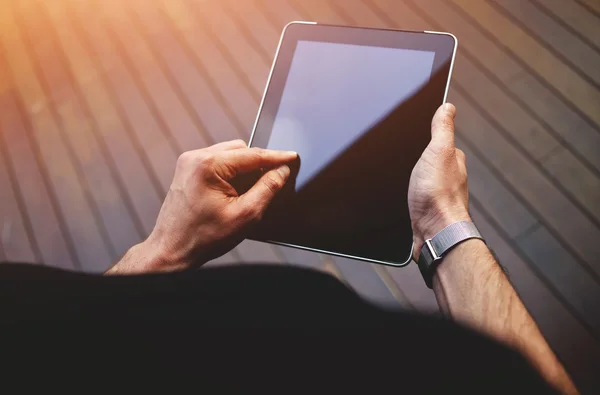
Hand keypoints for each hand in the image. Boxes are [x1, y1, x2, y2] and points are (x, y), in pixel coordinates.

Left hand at [107, 140, 296, 273]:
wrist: (171, 250)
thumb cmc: (202, 238)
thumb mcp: (245, 215)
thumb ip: (267, 189)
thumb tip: (281, 171)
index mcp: (208, 165)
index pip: (252, 154)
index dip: (276, 156)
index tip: (292, 156)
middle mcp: (195, 158)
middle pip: (240, 150)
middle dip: (259, 163)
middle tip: (275, 178)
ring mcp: (188, 163)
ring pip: (229, 155)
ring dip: (245, 168)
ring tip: (253, 189)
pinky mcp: (187, 171)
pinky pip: (217, 163)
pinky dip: (231, 172)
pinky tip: (236, 190)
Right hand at [408, 103, 470, 259]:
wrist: (434, 232)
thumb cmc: (438, 196)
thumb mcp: (438, 151)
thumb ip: (442, 128)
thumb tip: (448, 107)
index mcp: (454, 162)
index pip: (446, 143)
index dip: (434, 138)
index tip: (425, 133)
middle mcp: (451, 179)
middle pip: (436, 163)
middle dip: (425, 161)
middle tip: (413, 157)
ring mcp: (440, 197)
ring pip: (429, 183)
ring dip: (420, 181)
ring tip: (409, 178)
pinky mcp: (429, 214)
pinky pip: (421, 200)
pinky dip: (416, 198)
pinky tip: (409, 199)